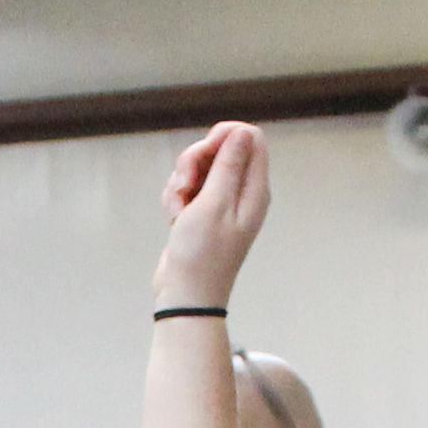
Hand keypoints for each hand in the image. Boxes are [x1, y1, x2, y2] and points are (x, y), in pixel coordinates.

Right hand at [154, 122, 270, 308]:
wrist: (185, 296)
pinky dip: (176, 198)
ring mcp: (221, 202)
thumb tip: (242, 132)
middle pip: (220, 148)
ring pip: (199, 167)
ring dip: (180, 182)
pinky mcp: (202, 211)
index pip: (250, 138)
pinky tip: (174, 219)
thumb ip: (229, 165)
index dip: (224, 135)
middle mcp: (241, 193)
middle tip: (185, 185)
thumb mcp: (214, 204)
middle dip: (195, 160)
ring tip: (178, 210)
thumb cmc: (201, 255)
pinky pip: (187, 187)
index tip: (203, 151)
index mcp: (254, 190)